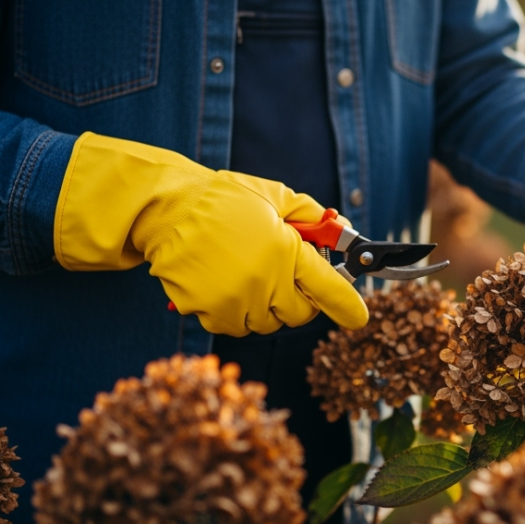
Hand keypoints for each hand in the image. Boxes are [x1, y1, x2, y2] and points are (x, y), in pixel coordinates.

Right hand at [54, 133, 368, 334]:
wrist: (166, 210)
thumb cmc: (223, 200)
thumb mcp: (275, 196)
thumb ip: (312, 218)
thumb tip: (341, 232)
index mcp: (286, 251)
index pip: (330, 290)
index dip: (348, 305)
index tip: (357, 315)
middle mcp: (264, 282)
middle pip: (300, 315)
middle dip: (299, 298)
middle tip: (285, 275)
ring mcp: (236, 302)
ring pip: (268, 324)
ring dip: (266, 306)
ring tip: (249, 273)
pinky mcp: (210, 314)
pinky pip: (236, 326)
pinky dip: (237, 312)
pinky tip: (226, 284)